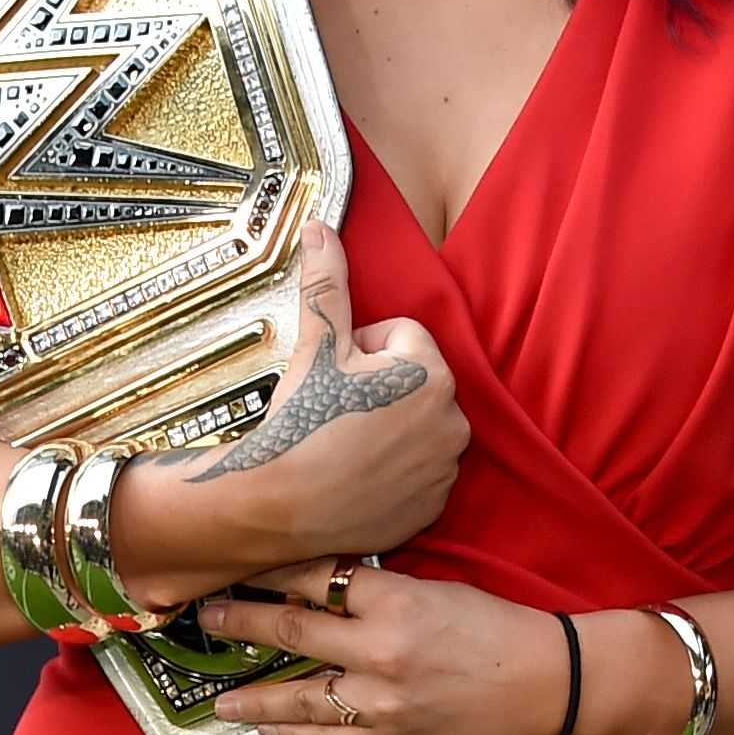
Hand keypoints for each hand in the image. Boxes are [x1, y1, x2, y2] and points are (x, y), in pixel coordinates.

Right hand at [176, 220, 466, 564]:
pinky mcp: (433, 505)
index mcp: (431, 374)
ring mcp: (445, 468)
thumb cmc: (300, 422)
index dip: (362, 351)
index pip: (401, 337)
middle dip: (381, 389)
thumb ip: (328, 284)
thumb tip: (321, 229)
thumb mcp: (316, 345)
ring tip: (346, 445)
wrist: (280, 504)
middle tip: (338, 412)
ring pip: (417, 427)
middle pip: (414, 383)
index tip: (336, 379)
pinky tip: (359, 476)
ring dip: (390, 428)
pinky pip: (419, 473)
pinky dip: (394, 473)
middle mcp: (453, 421)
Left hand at [203, 558, 571, 734]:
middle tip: (208, 620)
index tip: (236, 570)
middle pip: (289, 632)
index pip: (311, 578)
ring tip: (221, 700)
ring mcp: (382, 702)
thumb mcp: (435, 591)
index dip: (266, 573)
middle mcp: (380, 650)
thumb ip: (377, 593)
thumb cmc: (497, 630)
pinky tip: (268, 730)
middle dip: (240, 625)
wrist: (546, 684)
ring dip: (252, 698)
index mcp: (394, 599)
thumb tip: (318, 593)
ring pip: (297, 699)